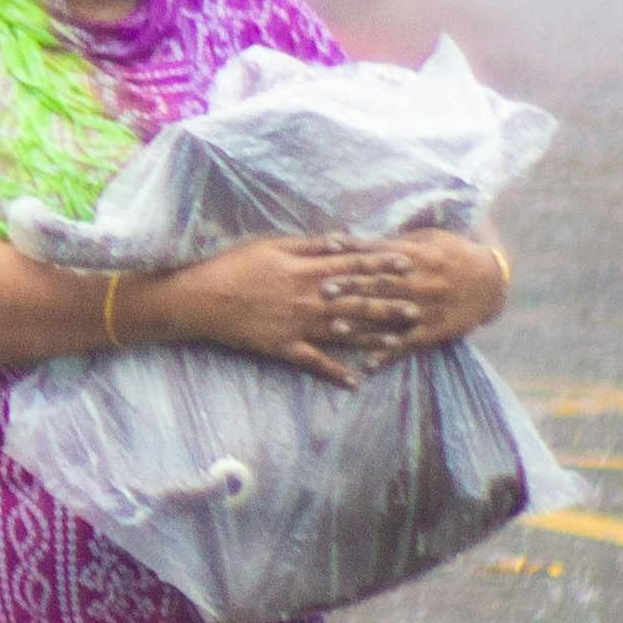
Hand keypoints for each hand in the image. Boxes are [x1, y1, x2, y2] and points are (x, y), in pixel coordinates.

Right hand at [147, 235, 413, 385]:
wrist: (202, 297)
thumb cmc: (234, 265)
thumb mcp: (271, 245)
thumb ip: (310, 245)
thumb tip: (342, 241)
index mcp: (307, 271)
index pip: (354, 265)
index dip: (382, 264)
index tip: (409, 264)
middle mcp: (309, 299)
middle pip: (357, 300)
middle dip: (390, 303)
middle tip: (420, 306)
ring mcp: (298, 326)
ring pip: (344, 332)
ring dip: (373, 337)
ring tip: (401, 340)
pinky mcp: (284, 347)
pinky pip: (314, 362)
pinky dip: (334, 372)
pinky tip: (355, 381)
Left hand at [323, 225, 506, 349]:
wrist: (492, 282)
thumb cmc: (454, 254)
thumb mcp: (429, 239)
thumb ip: (397, 242)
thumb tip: (359, 242)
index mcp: (418, 255)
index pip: (379, 252)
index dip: (353, 250)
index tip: (327, 249)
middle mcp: (421, 281)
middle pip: (380, 284)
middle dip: (350, 287)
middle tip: (323, 290)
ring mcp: (427, 308)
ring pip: (390, 315)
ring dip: (362, 322)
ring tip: (336, 327)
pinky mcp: (435, 329)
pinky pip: (409, 343)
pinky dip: (389, 353)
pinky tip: (369, 363)